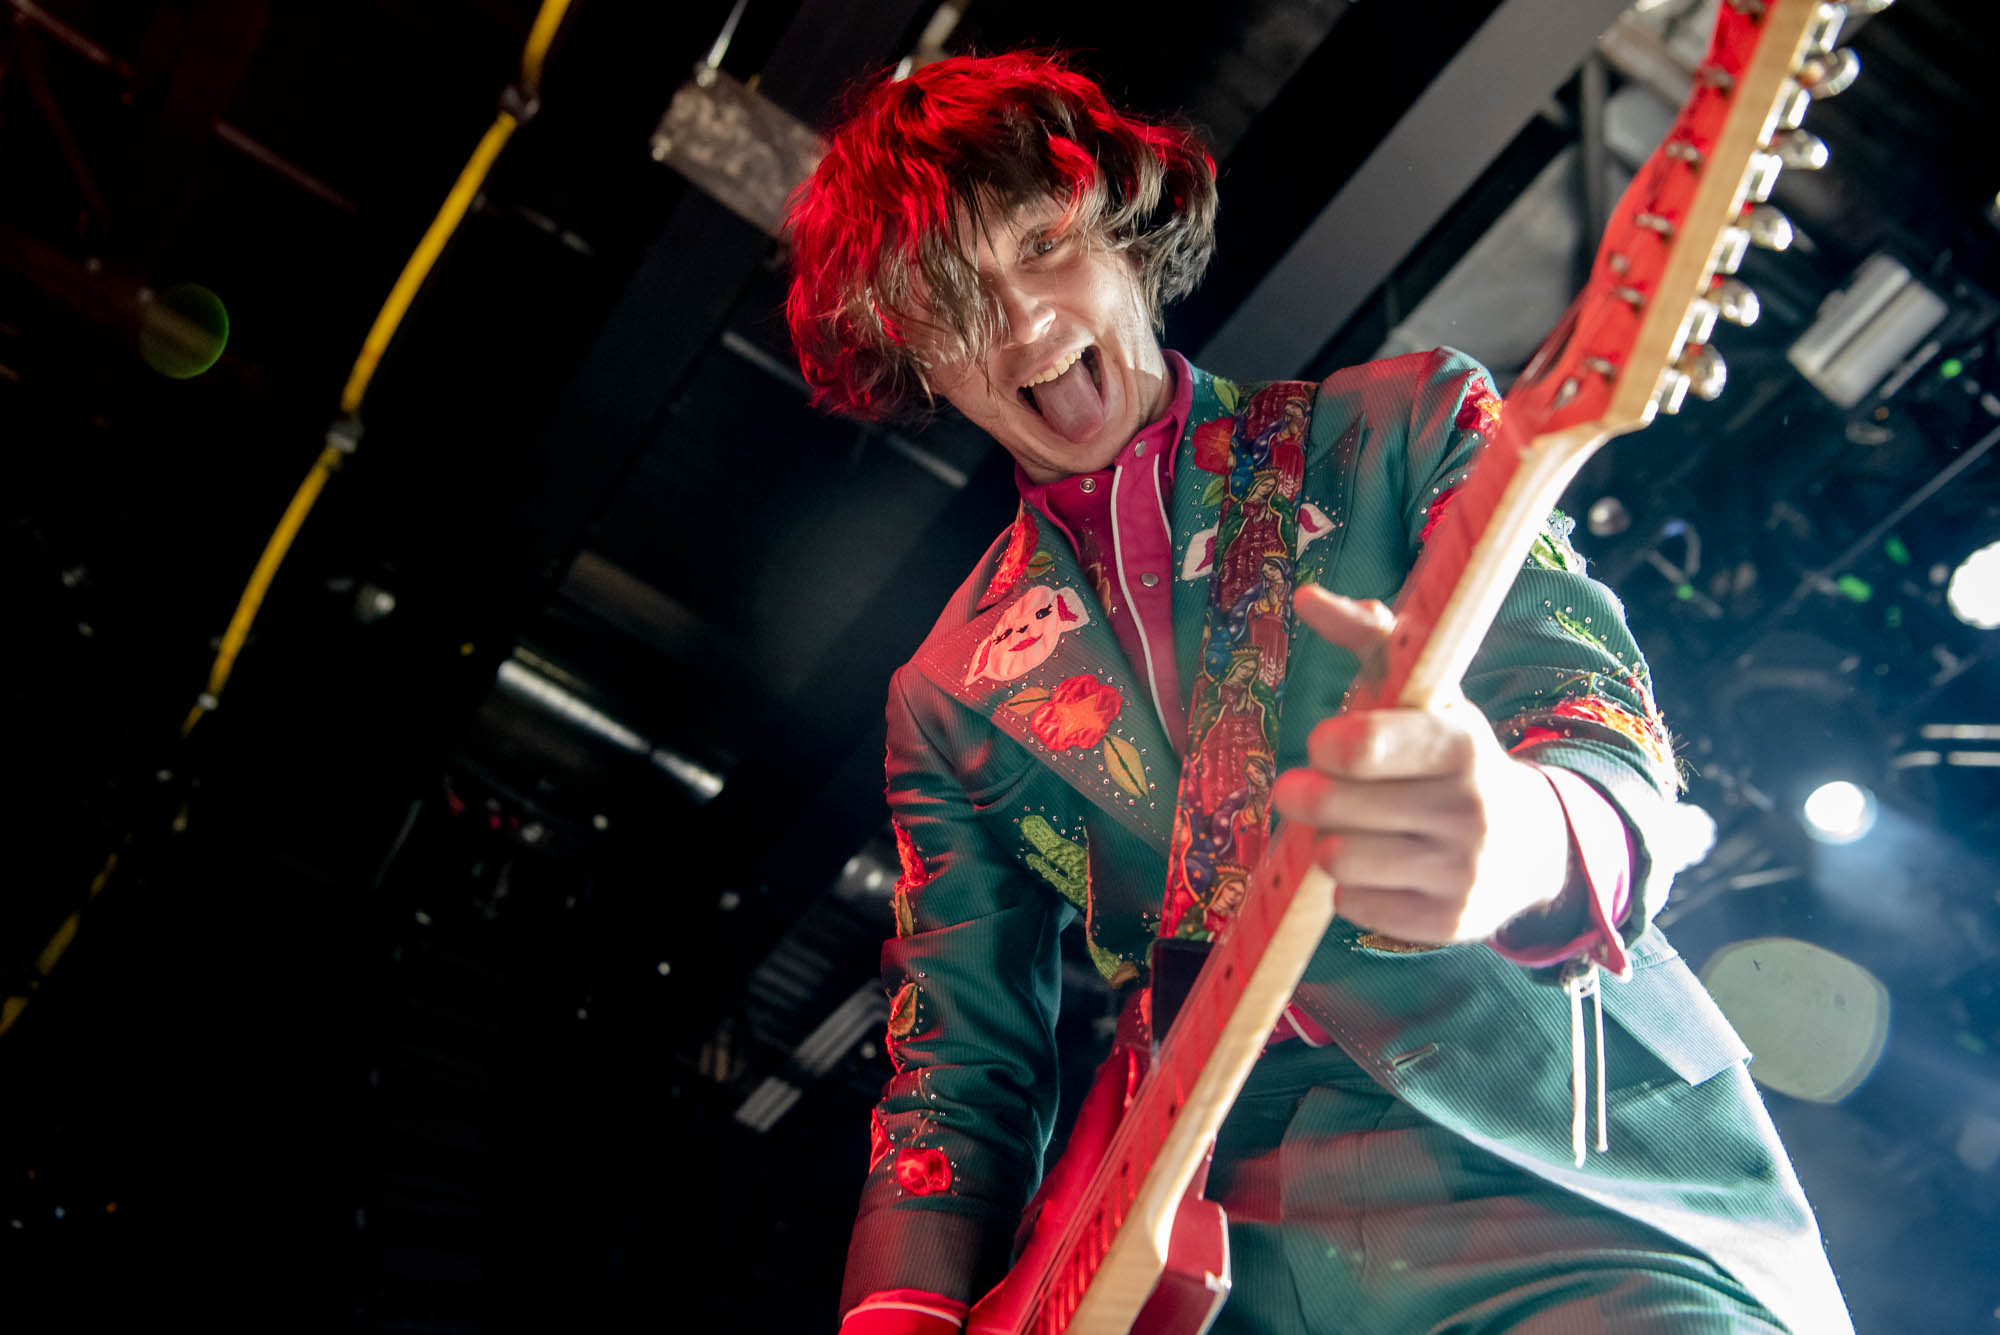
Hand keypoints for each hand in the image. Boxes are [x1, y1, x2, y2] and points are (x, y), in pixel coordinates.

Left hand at [1270, 586, 1573, 943]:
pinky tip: (1378, 865)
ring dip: (1328, 842)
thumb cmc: (1450, 753)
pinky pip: (1355, 905)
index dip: (1329, 744)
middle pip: (1335, 809)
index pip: (1365, 746)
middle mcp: (1469, 809)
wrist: (1534, 842)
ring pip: (1338, 860)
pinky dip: (1349, 886)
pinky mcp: (1448, 922)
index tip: (1326, 744)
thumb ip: (1368, 637)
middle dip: (1307, 796)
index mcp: (1461, 742)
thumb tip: (1307, 597)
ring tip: (1351, 827)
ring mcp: (1461, 870)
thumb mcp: (1425, 690)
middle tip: (1304, 789)